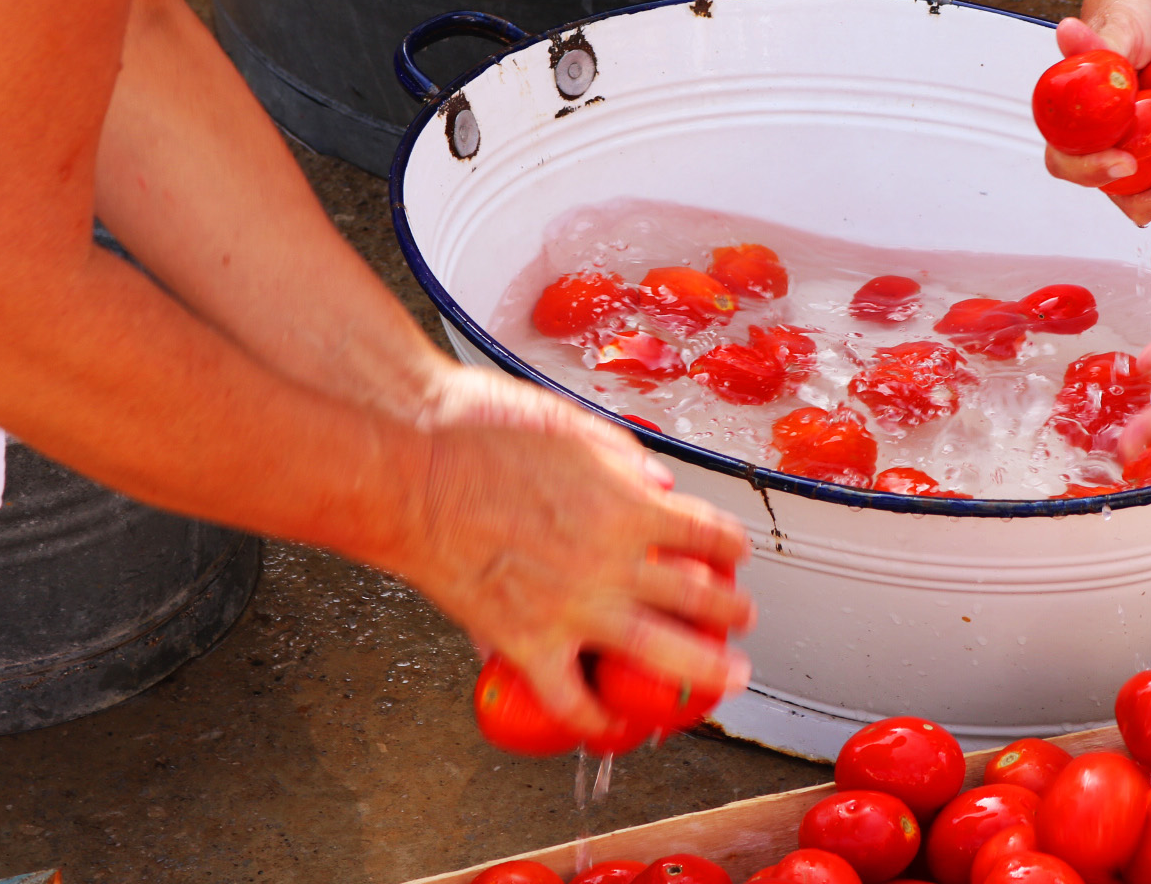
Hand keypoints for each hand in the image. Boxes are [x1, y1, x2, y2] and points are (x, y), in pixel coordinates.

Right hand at [399, 383, 753, 737]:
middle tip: (741, 617)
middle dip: (732, 611)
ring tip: (722, 675)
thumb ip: (623, 459)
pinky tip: (609, 726)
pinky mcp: (525, 641)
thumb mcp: (573, 425)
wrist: (409, 467)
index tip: (734, 553)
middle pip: (700, 598)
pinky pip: (572, 698)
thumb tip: (652, 483)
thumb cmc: (477, 433)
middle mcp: (612, 561)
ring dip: (703, 669)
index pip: (707, 533)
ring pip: (660, 655)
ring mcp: (573, 608)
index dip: (730, 547)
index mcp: (629, 505)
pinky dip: (596, 721)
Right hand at [1043, 0, 1150, 223]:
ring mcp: (1147, 151)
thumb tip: (1067, 32)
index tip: (1125, 161)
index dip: (1095, 173)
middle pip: (1138, 200)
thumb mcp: (1113, 30)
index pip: (1072, 167)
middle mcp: (1110, 149)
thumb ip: (1095, 45)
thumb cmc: (1122, 20)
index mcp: (1076, 129)